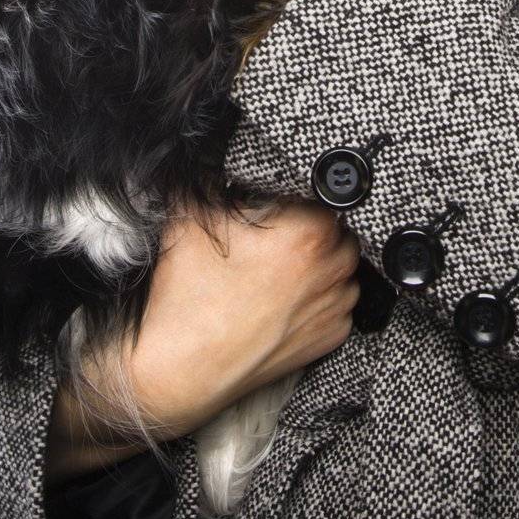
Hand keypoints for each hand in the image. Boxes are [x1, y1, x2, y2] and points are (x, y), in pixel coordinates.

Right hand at [45, 198, 360, 481]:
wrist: (174, 370)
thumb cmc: (183, 293)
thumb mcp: (190, 214)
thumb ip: (213, 174)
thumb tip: (221, 148)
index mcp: (308, 231)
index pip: (326, 190)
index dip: (302, 189)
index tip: (282, 197)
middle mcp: (330, 269)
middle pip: (340, 227)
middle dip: (315, 224)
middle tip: (280, 230)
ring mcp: (333, 308)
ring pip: (345, 266)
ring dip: (324, 260)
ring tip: (283, 264)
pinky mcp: (328, 341)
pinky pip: (340, 304)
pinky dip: (322, 296)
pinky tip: (288, 296)